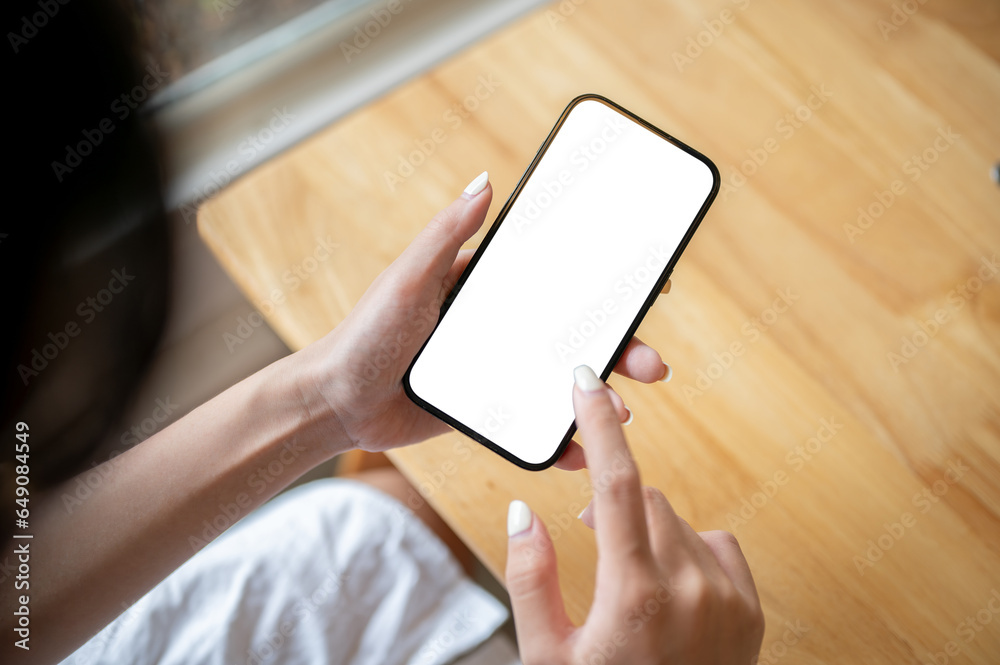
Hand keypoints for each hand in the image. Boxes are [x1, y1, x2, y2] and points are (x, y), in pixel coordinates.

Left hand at [303, 173, 670, 465]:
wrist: (337, 402)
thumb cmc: (365, 333)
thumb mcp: (408, 278)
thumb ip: (447, 234)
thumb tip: (485, 180)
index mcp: (489, 287)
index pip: (561, 277)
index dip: (609, 280)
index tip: (653, 283)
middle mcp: (502, 327)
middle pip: (577, 333)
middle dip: (623, 346)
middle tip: (654, 363)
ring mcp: (500, 370)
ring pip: (564, 380)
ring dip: (601, 395)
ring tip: (622, 412)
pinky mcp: (489, 411)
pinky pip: (534, 424)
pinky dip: (561, 440)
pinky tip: (580, 452)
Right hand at [505, 365, 763, 663]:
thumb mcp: (547, 654)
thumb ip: (530, 576)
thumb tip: (524, 510)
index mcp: (633, 593)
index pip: (615, 483)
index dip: (600, 422)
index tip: (588, 380)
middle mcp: (690, 586)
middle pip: (646, 497)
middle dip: (616, 508)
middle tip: (595, 544)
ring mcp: (727, 597)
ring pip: (678, 521)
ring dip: (649, 534)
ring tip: (634, 589)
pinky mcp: (750, 608)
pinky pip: (714, 543)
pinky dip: (689, 551)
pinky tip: (672, 590)